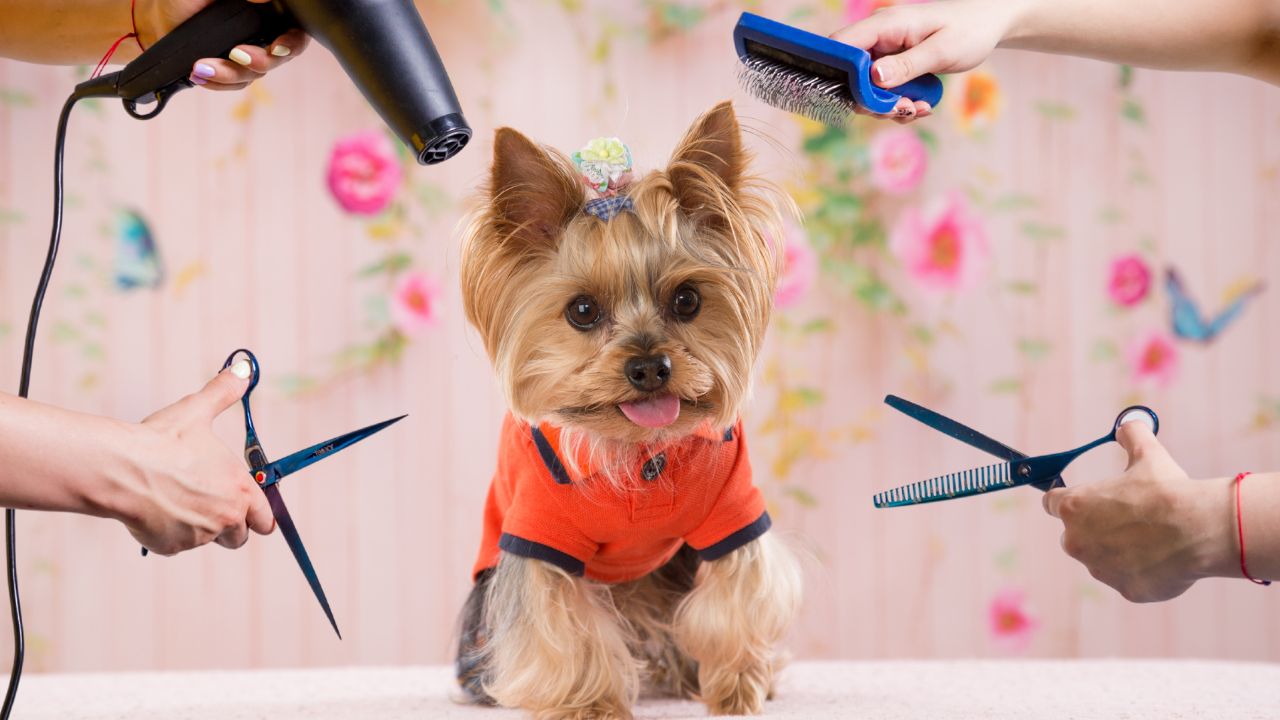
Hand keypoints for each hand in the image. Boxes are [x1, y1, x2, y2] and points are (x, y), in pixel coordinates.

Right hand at [118, 362, 274, 554]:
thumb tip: (242, 368)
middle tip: (208, 505)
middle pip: (240, 536)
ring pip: (207, 540)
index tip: (246, 507)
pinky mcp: (173, 547)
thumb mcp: (197, 411)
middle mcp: (226, 517)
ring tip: (178, 501)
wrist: (121, 468)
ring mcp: (199, 536)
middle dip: (229, 525)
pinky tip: (156, 510)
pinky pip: (177, 545)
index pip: (266, 518)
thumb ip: (223, 392)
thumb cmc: (162, 441)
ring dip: (199, 528)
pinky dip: (170, 533)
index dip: (257, 513)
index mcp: (240, 489)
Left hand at [134, 0, 308, 91]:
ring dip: (229, 74)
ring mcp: (248, 54)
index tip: (278, 48)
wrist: (158, 18)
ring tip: (201, 67)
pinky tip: (198, 75)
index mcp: (267, 12)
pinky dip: (216, 83)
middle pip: (278, 58)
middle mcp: (263, 34)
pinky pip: (234, 85)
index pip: (294, 31)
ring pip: (253, 74)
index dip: (293, 43)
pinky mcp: (232, 70)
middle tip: (237, 54)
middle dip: (259, 62)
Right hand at [830, 0, 1026, 121]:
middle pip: (850, 74)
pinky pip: (883, 91)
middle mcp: (878, 37)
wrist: (987, 25)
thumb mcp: (942, 50)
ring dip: (888, 106)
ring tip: (918, 108)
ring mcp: (884, 52)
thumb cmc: (970, 30)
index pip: (842, 46)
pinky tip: (920, 105)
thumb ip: (907, 65)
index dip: (839, 74)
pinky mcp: (892, 65)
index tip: (862, 99)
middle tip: (902, 109)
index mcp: (885, 25)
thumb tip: (874, 78)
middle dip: (871, 100)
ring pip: (866, 88)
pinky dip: (898, 103)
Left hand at [1043, 421, 1235, 601]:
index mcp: (1073, 507)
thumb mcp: (1148, 455)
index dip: (1067, 499)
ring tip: (1149, 537)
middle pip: (1073, 534)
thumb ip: (1131, 436)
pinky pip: (1127, 577)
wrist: (1200, 529)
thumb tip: (1128, 424)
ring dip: (1116, 549)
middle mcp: (1077, 541)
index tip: (1083, 499)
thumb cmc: (1168, 491)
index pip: (1051, 503)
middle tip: (1125, 518)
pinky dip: (1139, 570)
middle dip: (1093, 527)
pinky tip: (1162, 556)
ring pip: (1099, 558)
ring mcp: (1099, 568)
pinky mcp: (1124, 589)